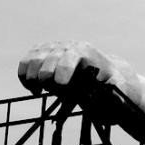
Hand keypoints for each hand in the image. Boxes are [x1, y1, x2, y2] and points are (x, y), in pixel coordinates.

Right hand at [17, 41, 141, 103]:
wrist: (103, 76)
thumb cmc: (113, 85)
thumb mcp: (120, 89)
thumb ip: (117, 92)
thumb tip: (115, 98)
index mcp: (86, 52)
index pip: (69, 56)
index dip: (62, 70)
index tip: (60, 86)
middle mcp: (67, 46)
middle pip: (48, 59)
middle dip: (47, 78)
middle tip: (54, 92)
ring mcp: (53, 49)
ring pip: (33, 59)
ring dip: (32, 78)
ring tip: (39, 92)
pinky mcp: (42, 55)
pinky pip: (25, 62)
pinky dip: (24, 76)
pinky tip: (34, 89)